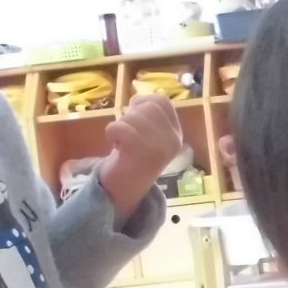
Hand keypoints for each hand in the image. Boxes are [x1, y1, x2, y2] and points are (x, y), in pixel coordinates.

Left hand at [97, 92, 182, 220]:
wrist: (123, 191)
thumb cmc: (133, 160)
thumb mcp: (149, 136)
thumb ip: (149, 117)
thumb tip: (139, 96)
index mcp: (176, 134)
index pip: (162, 101)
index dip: (142, 103)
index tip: (134, 118)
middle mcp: (172, 140)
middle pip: (148, 106)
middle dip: (130, 115)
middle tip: (126, 134)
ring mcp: (159, 147)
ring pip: (133, 117)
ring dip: (120, 125)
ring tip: (122, 142)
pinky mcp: (141, 153)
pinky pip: (120, 127)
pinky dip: (111, 132)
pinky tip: (115, 145)